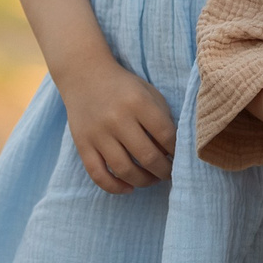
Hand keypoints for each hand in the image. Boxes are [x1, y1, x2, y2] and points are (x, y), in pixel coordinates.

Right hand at [55, 58, 177, 192]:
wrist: (84, 75)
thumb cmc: (123, 87)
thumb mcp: (148, 92)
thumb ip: (162, 117)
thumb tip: (173, 150)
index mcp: (138, 102)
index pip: (166, 135)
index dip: (177, 151)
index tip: (180, 157)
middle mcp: (118, 119)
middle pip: (148, 157)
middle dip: (164, 171)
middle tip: (168, 173)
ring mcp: (99, 133)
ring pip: (125, 170)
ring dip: (144, 181)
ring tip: (152, 179)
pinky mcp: (83, 144)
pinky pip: (98, 175)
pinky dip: (115, 187)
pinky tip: (128, 187)